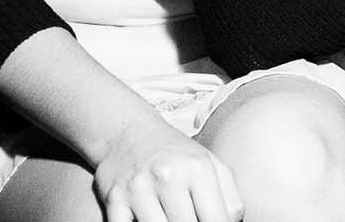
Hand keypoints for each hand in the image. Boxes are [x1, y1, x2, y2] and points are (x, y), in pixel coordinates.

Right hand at [91, 121, 244, 221]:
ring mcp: (138, 189)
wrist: (127, 132)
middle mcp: (168, 176)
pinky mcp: (114, 200)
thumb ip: (230, 197)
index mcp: (198, 168)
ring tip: (171, 218)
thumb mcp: (210, 164)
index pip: (216, 219)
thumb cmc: (175, 154)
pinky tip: (145, 219)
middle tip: (190, 219)